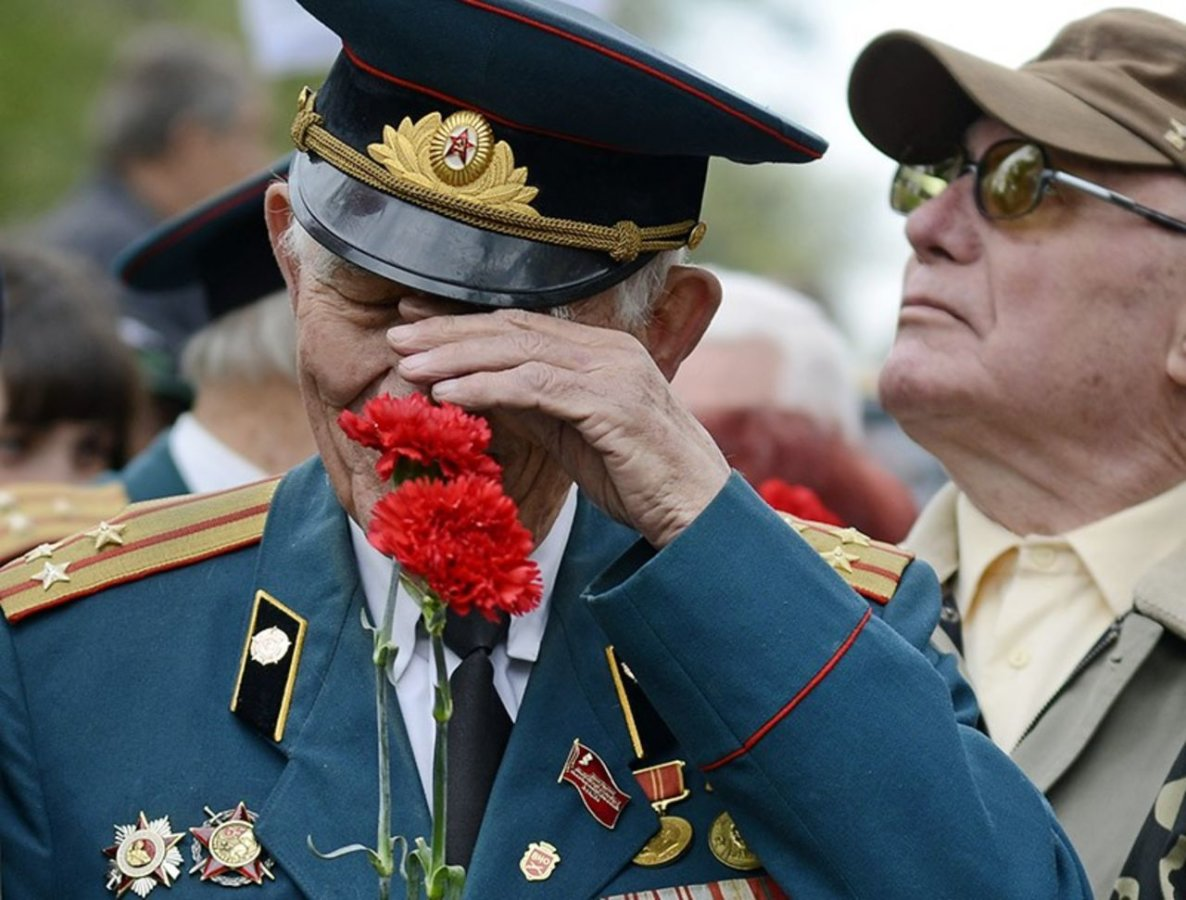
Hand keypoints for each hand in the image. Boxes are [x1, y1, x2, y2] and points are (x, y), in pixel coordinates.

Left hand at [388, 299, 728, 547]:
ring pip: (520, 351)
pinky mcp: (610, 403)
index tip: (417, 324)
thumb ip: (535, 406)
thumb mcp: (576, 434)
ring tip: (410, 366)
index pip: (522, 324)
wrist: (696, 513)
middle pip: (514, 329)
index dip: (466, 323)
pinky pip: (535, 387)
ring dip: (458, 357)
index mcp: (602, 350)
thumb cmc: (639, 479)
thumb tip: (479, 390)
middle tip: (399, 336)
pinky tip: (450, 396)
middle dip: (451, 332)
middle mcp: (608, 350)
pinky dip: (487, 388)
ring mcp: (612, 372)